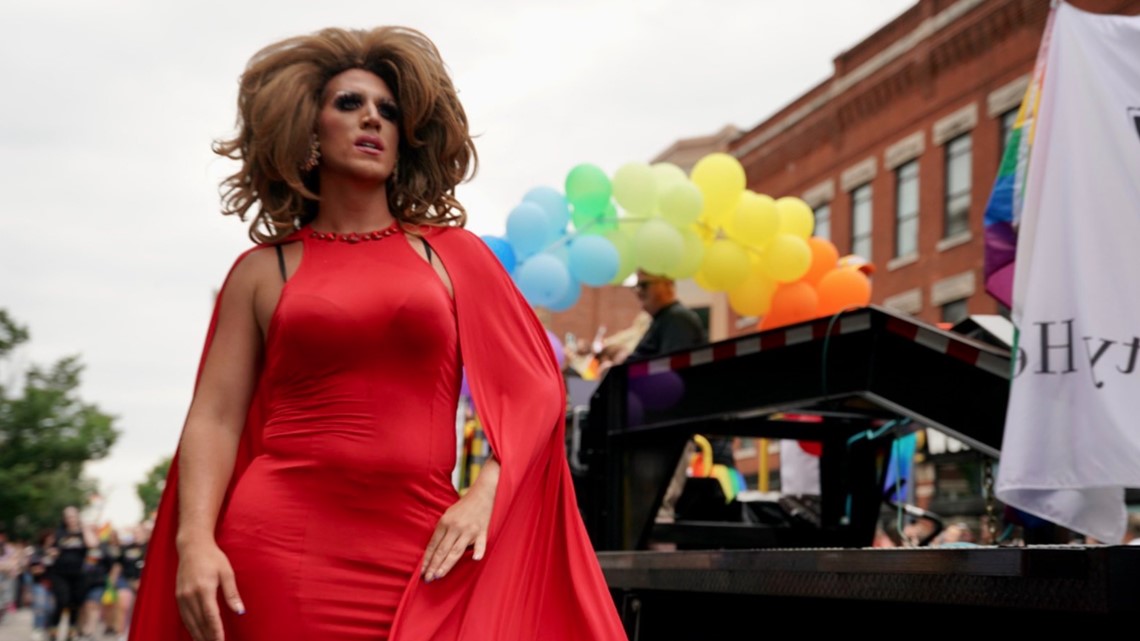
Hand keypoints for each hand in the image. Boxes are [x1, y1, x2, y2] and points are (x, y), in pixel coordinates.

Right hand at [175, 540, 243, 640]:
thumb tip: (240, 612)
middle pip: (199, 623)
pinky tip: (197, 634)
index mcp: (204, 589)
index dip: (216, 632)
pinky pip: (184, 617)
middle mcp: (190, 595)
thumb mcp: (227, 573)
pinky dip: (190, 628)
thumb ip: (232, 594)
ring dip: (198, 635)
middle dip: (208, 637)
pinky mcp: (178, 596)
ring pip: (190, 622)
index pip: (210, 616)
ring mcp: (182, 596)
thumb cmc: (213, 557)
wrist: (192, 546)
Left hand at [422, 460, 499, 581]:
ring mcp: (469, 530)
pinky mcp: (482, 532)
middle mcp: (455, 527)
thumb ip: (442, 531)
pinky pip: (480, 544)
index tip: (422, 571)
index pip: (433, 545)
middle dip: (433, 565)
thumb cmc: (463, 507)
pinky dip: (478, 551)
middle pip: (442, 550)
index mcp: (445, 522)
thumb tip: (432, 551)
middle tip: (427, 578)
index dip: (427, 559)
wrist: (482, 494)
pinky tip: (475, 559)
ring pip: (456, 551)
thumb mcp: (448, 515)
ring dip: (446, 565)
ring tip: (438, 575)